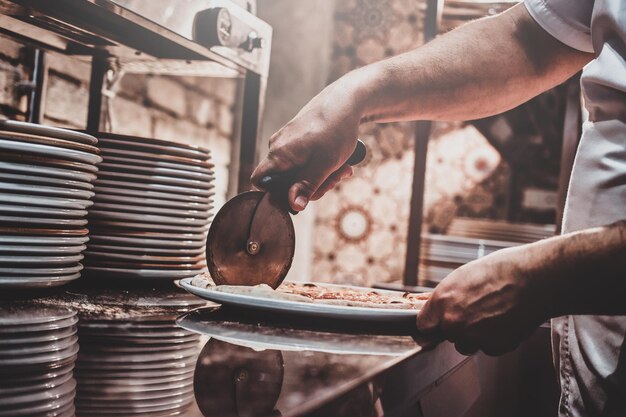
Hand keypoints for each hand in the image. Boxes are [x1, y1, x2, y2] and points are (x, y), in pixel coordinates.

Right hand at [251, 83, 361, 211]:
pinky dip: (321, 164)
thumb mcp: (325, 164)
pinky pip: (304, 160)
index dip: (276, 194)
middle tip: (336, 178)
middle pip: (285, 181)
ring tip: (343, 167)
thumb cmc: (336, 129)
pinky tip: (338, 160)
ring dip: (321, 176)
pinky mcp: (297, 138)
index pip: (260, 182)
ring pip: (298, 171)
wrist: (346, 100)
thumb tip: (294, 206)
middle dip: (312, 185)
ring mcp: (287, 142)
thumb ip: (308, 185)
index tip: (301, 193)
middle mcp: (277, 147)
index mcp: (278, 154)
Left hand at [415, 246, 548, 355]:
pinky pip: (487, 348)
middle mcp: (453, 321)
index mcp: (441, 301)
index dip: (432, 323)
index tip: (436, 323)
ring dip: (474, 336)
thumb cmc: (500, 271)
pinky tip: (504, 321)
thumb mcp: (462, 276)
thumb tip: (436, 307)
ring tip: (492, 314)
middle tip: (476, 311)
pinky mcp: (493, 346)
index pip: (424, 325)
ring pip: (465, 344)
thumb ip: (446, 297)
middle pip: (446, 335)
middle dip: (456, 327)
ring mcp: (473, 336)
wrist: (533, 279)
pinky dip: (494, 339)